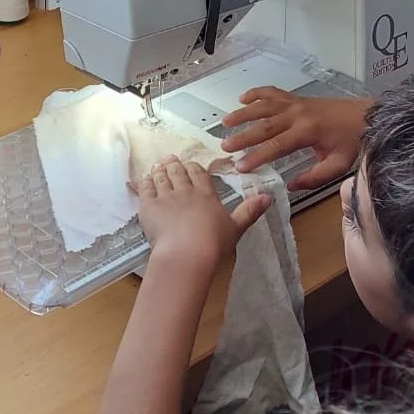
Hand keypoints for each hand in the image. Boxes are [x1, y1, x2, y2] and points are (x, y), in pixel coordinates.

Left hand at [137, 157, 270, 270]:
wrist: (186, 255)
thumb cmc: (213, 244)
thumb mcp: (236, 228)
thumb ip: (249, 211)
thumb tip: (268, 197)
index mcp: (206, 194)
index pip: (199, 173)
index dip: (193, 167)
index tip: (190, 165)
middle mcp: (185, 191)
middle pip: (178, 171)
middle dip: (174, 164)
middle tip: (171, 159)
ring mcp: (166, 197)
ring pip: (161, 177)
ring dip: (159, 169)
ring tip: (158, 165)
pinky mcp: (148, 206)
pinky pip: (145, 189)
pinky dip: (145, 182)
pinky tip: (145, 180)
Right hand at [221, 89, 370, 190]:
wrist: (366, 115)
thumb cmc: (353, 142)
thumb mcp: (338, 166)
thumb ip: (314, 177)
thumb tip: (289, 186)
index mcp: (307, 133)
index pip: (276, 146)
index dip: (257, 156)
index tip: (241, 166)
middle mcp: (298, 115)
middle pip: (265, 125)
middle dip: (243, 136)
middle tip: (225, 146)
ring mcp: (297, 103)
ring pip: (264, 106)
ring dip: (244, 113)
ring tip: (225, 122)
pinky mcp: (298, 98)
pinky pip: (274, 92)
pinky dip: (257, 93)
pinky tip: (243, 98)